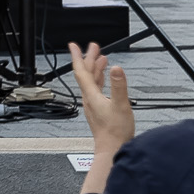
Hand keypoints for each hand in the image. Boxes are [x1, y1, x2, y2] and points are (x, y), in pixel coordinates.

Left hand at [71, 43, 133, 192]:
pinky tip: (105, 80)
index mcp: (91, 95)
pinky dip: (100, 80)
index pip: (81, 71)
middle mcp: (89, 98)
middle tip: (93, 46)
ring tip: (102, 59)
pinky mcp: (99, 109)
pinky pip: (97, 90)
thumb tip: (116, 68)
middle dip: (89, 59)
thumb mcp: (121, 105)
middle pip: (86, 74)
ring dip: (95, 69)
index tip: (73, 45)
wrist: (112, 148)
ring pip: (92, 81)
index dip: (78, 57)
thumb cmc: (115, 131)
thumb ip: (119, 86)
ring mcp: (93, 104)